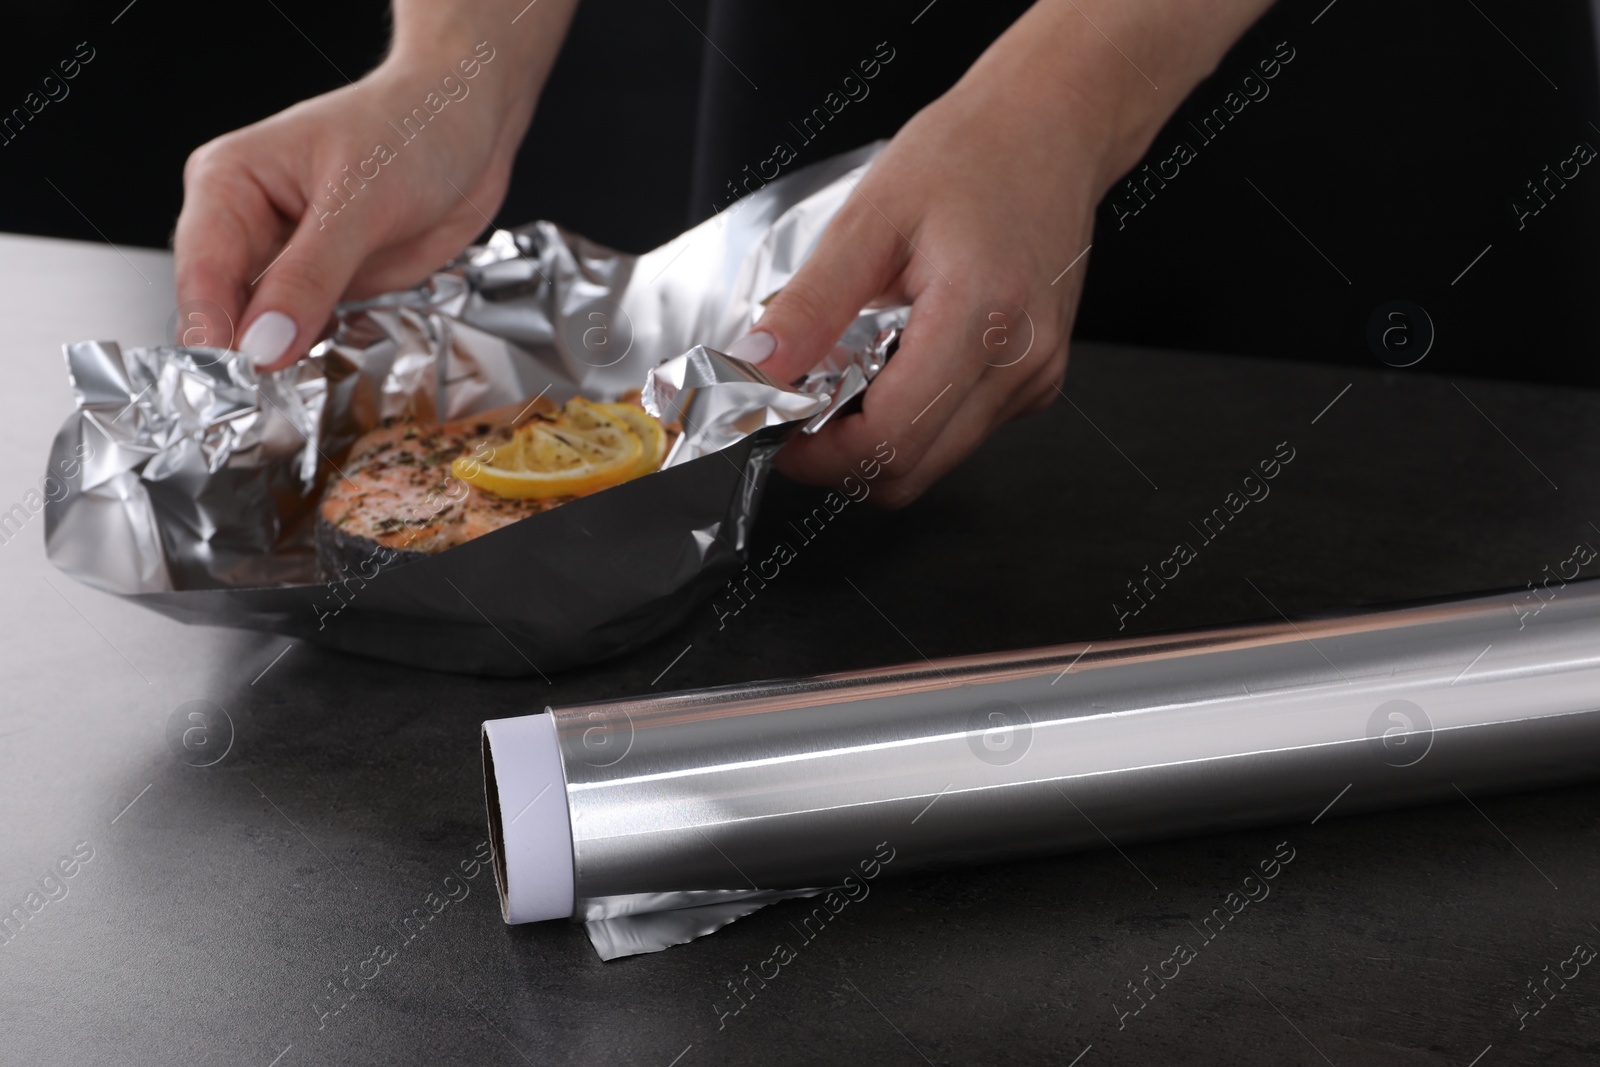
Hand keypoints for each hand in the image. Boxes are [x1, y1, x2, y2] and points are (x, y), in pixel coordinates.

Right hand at [173, 1, 574, 369]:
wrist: (470, 126)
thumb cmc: (412, 129)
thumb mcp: (360, 202)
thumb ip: (310, 277)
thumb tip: (263, 343)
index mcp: (228, 182)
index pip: (201, 270)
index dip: (215, 331)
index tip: (238, 381)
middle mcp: (246, 222)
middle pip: (222, 307)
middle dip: (243, 355)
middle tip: (266, 405)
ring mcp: (286, 257)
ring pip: (262, 328)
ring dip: (278, 362)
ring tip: (294, 395)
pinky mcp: (325, 283)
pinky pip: (306, 331)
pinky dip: (312, 355)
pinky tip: (323, 372)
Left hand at [741, 0, 1270, 506]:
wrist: (1051, 128)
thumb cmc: (972, 154)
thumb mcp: (870, 217)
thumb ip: (812, 304)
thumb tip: (758, 368)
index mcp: (980, 320)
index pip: (890, 439)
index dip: (820, 456)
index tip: (776, 434)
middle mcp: (1019, 364)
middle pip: (910, 471)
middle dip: (842, 457)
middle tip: (799, 412)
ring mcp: (1034, 378)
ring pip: (934, 461)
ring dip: (878, 439)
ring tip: (847, 376)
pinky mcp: (1036, 381)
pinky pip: (960, 433)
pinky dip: (914, 418)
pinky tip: (896, 362)